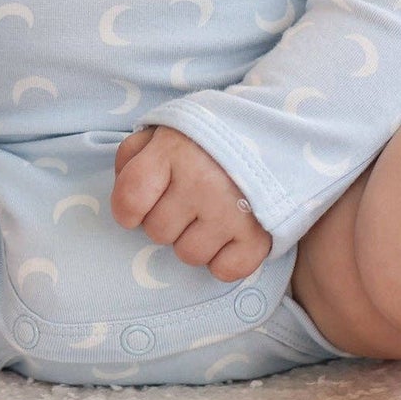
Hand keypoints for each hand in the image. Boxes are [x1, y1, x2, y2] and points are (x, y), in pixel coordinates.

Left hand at [111, 125, 272, 282]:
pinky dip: (226, 257)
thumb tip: (124, 196)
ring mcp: (230, 211)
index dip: (129, 209)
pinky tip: (232, 231)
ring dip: (196, 239)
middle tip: (188, 198)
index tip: (142, 203)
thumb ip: (134, 154)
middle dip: (168, 218)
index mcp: (173, 150)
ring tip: (212, 211)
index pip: (128, 201)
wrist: (276, 130)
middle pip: (157, 232)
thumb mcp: (166, 129)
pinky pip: (224, 271)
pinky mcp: (258, 236)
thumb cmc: (209, 135)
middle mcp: (200, 181)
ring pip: (188, 255)